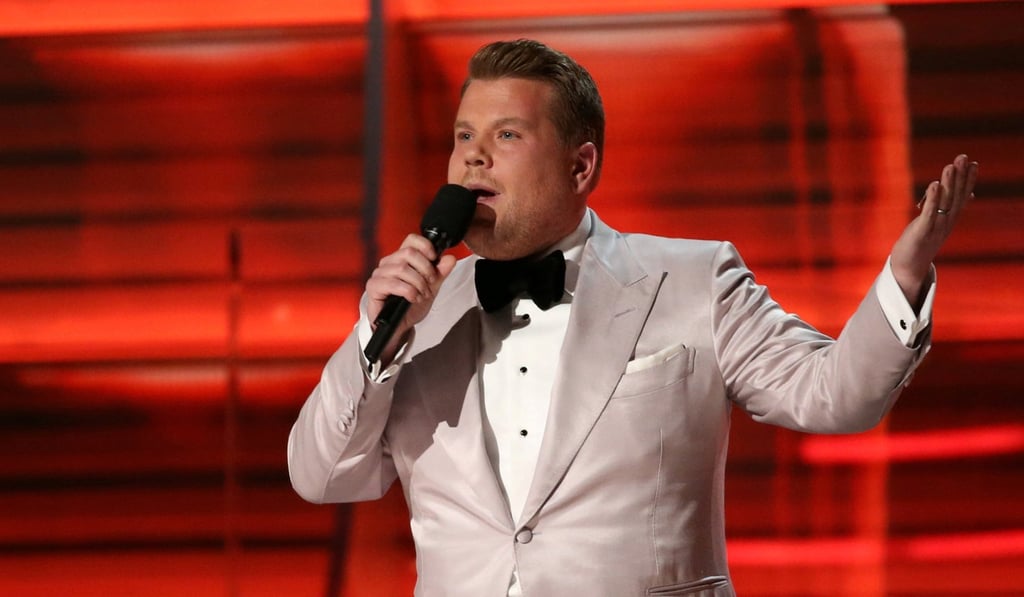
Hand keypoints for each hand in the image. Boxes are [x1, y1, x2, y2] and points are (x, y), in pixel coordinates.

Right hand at [365, 234, 457, 363]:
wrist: (400, 326)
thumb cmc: (411, 305)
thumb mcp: (431, 288)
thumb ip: (440, 273)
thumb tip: (450, 258)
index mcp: (401, 258)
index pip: (411, 240)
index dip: (425, 245)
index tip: (434, 258)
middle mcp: (389, 263)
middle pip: (409, 253)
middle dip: (425, 269)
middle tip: (431, 282)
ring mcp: (380, 274)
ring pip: (402, 269)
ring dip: (418, 283)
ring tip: (423, 294)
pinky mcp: (374, 287)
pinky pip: (393, 283)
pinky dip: (408, 291)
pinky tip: (413, 298)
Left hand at [890, 153, 977, 307]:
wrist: (909, 268)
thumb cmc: (921, 243)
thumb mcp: (939, 224)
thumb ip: (952, 208)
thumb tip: (970, 195)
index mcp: (950, 219)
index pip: (962, 196)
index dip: (968, 180)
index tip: (974, 163)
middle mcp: (946, 223)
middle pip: (955, 196)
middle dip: (960, 176)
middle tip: (963, 157)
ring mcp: (935, 228)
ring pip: (944, 203)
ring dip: (948, 184)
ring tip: (951, 166)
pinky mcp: (922, 233)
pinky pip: (929, 214)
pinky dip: (933, 199)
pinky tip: (935, 184)